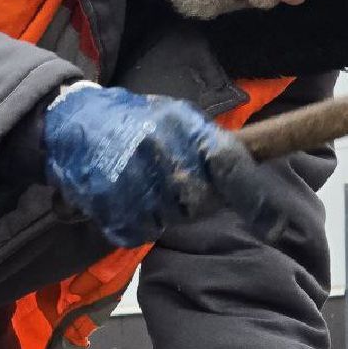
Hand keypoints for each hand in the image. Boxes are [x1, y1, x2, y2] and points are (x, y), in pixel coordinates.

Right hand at [42, 84, 285, 246]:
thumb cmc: (134, 120)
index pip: (230, 163)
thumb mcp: (177, 117)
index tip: (275, 227)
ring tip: (144, 186)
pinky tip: (125, 198)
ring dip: (162, 212)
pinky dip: (135, 222)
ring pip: (168, 220)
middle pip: (200, 203)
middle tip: (175, 185)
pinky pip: (138, 231)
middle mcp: (159, 150)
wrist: (73, 121)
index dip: (253, 198)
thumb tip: (250, 171)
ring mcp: (131, 178)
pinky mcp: (107, 202)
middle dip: (194, 202)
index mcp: (183, 125)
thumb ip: (211, 144)